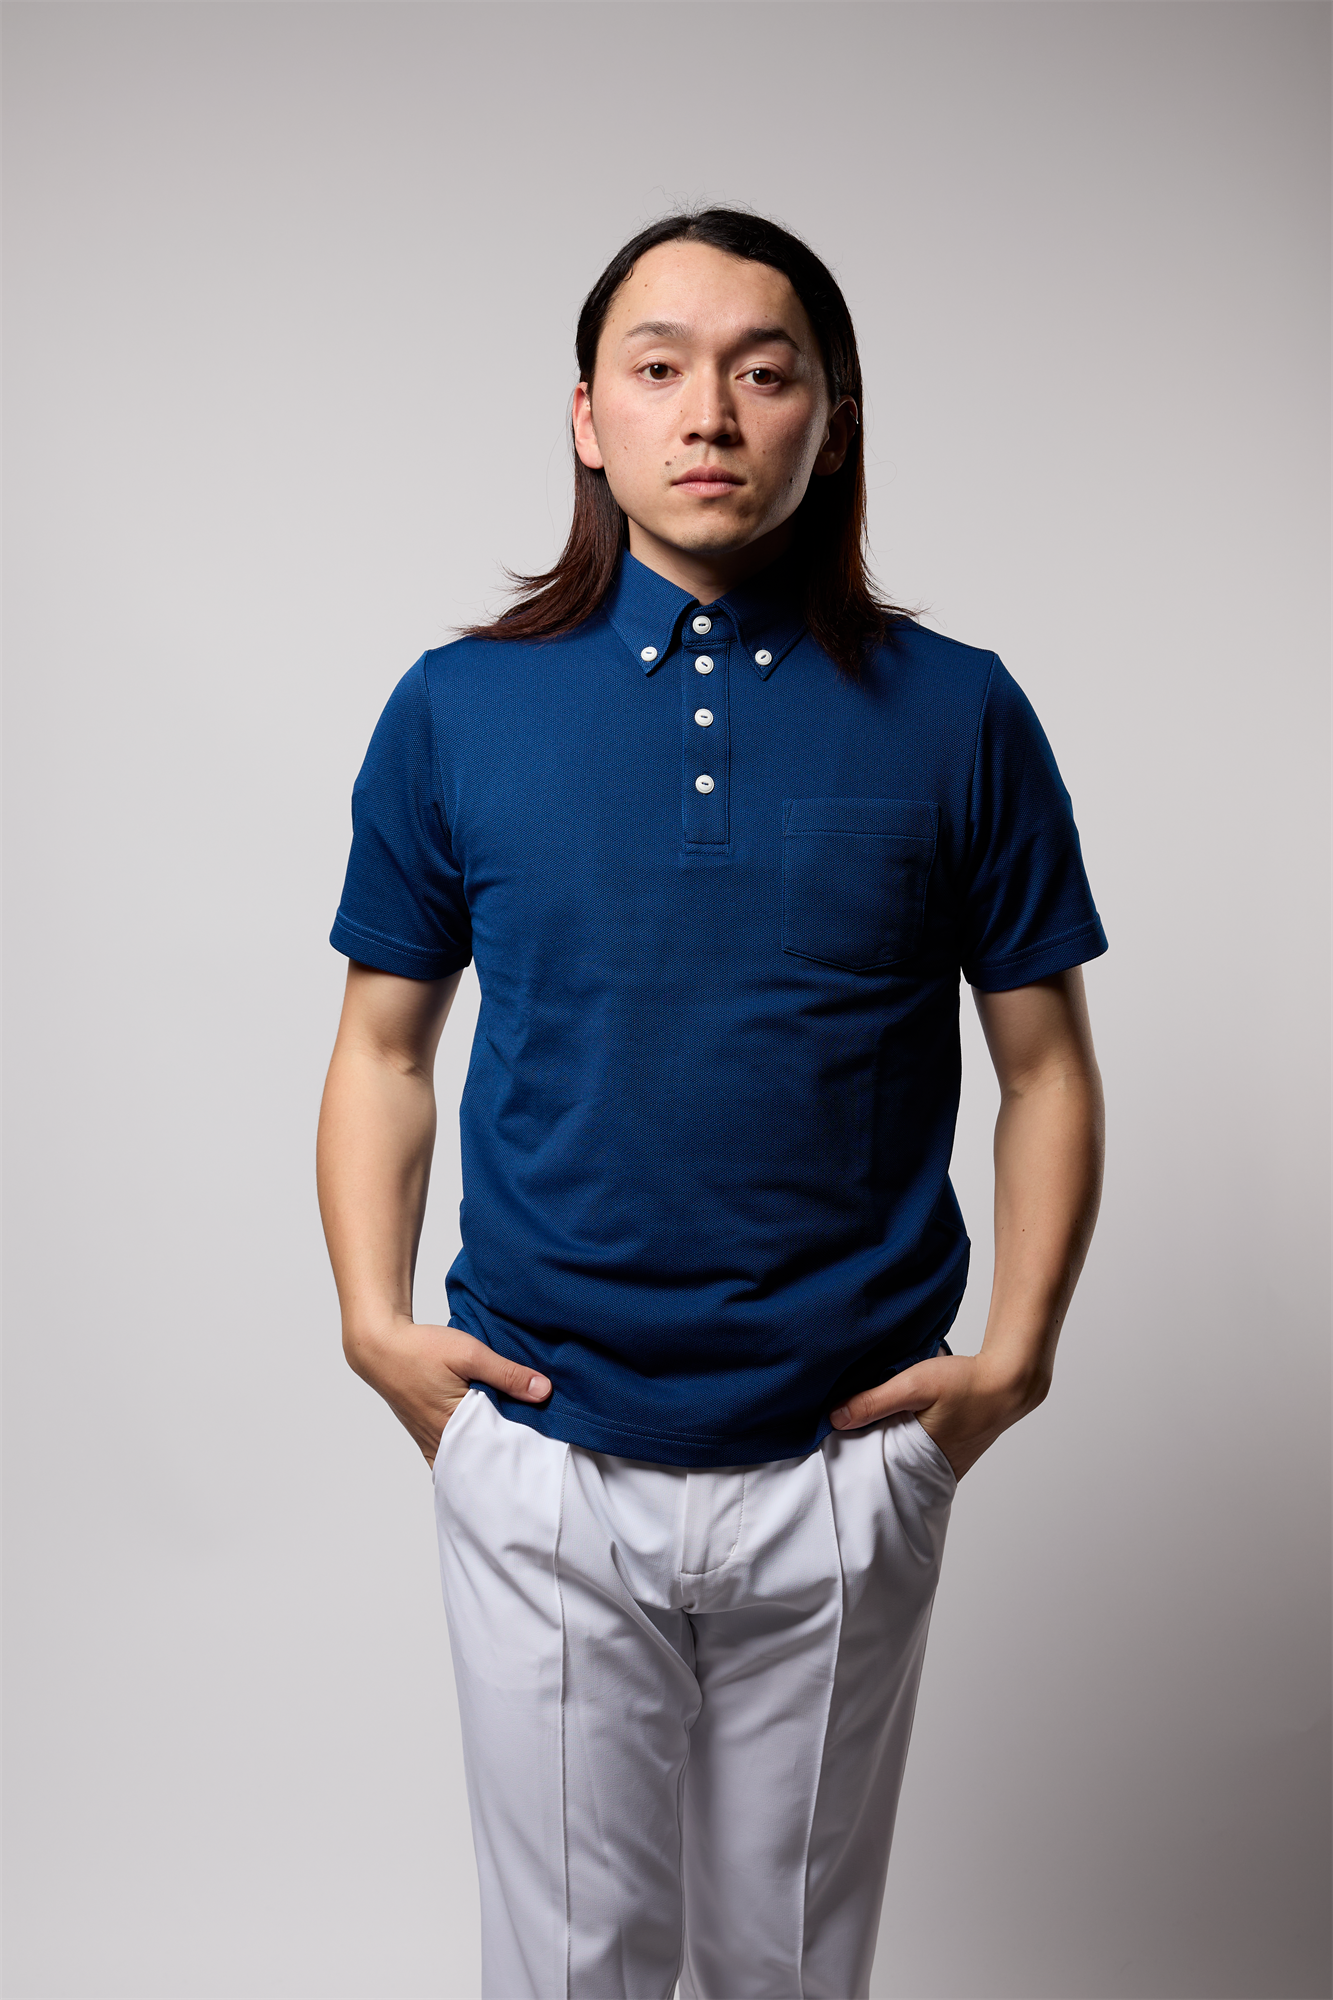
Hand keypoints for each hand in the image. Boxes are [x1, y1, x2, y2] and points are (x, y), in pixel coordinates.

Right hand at [344, 1317, 551, 1467]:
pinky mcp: (424, 1436)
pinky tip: (483, 1444)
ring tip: (513, 1445)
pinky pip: (450, 1455)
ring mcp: (429, 1442)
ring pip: (466, 1459)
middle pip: (482, 1460)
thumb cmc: (421, 1349)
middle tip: (533, 1448)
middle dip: (506, 1455)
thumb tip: (544, 1391)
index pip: (496, 1452)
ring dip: (486, 1453)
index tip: (543, 1444)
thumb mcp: (470, 1353)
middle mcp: (439, 1443)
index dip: (521, 1448)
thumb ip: (507, 1373)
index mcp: (453, 1428)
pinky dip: (467, 1452)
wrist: (381, 1348)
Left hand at [828, 1350, 1048, 1479]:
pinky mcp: (953, 1451)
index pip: (876, 1470)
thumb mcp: (914, 1385)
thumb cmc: (966, 1383)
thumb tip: (834, 1418)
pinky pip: (921, 1450)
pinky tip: (901, 1421)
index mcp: (921, 1463)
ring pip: (906, 1458)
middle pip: (890, 1466)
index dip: (856, 1457)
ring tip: (873, 1426)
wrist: (1009, 1380)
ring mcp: (947, 1464)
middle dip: (870, 1451)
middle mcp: (935, 1471)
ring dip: (891, 1443)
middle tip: (851, 1433)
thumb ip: (875, 1401)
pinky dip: (909, 1438)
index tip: (836, 1444)